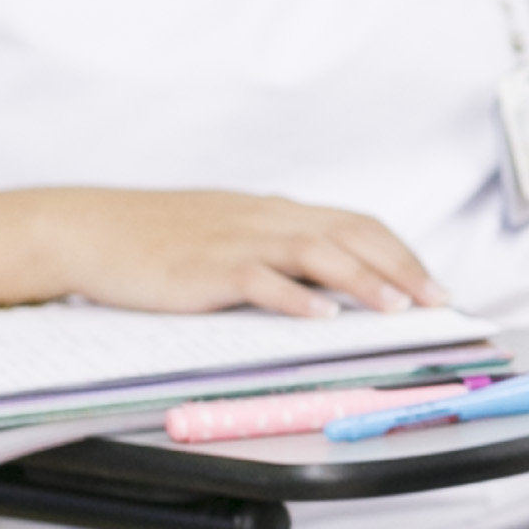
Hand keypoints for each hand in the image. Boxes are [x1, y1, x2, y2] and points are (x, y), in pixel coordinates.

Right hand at [55, 187, 438, 318]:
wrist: (90, 229)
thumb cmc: (157, 239)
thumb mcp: (229, 234)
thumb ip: (277, 249)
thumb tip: (326, 281)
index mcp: (275, 212)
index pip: (356, 224)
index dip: (401, 254)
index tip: (433, 284)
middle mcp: (265, 220)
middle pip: (351, 234)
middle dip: (401, 268)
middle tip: (438, 301)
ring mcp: (237, 241)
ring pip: (316, 252)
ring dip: (362, 280)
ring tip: (397, 308)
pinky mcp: (206, 268)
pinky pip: (260, 279)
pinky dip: (295, 298)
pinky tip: (321, 316)